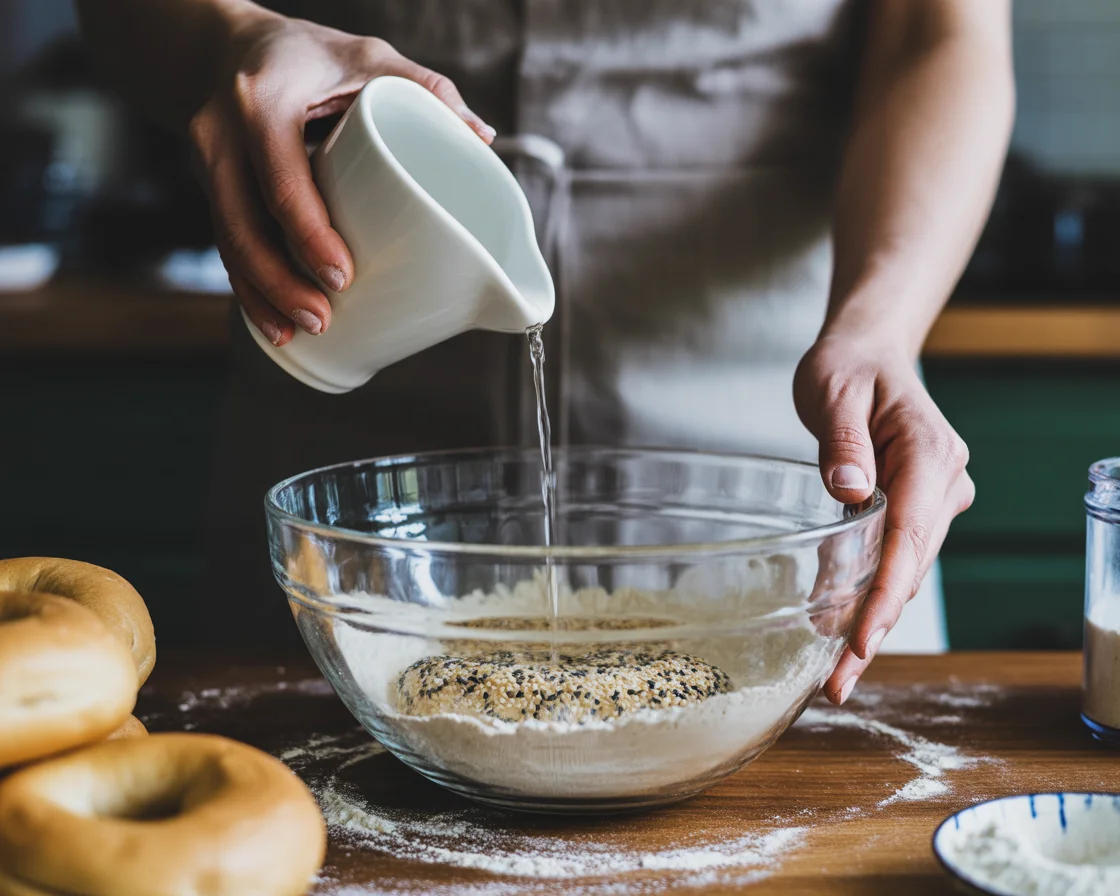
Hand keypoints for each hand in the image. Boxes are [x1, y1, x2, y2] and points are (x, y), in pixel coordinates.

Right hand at [189, 11, 494, 345]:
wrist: (227, 47)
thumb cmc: (310, 56)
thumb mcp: (368, 56)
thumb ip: (426, 88)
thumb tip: (482, 137)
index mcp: (262, 100)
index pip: (281, 178)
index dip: (308, 234)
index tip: (342, 277)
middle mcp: (221, 134)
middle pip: (241, 223)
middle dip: (279, 281)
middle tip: (323, 319)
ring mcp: (210, 165)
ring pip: (227, 241)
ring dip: (262, 294)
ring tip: (300, 330)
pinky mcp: (212, 190)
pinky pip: (224, 244)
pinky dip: (247, 288)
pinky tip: (271, 322)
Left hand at [794, 334, 973, 703]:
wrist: (868, 352)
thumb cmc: (849, 367)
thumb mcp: (835, 391)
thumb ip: (843, 442)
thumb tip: (852, 492)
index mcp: (929, 454)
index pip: (911, 536)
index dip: (886, 595)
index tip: (862, 640)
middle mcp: (942, 483)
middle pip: (910, 569)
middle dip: (874, 628)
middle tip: (837, 683)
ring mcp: (932, 499)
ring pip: (904, 573)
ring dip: (870, 622)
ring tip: (835, 674)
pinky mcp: (913, 509)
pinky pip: (893, 559)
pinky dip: (867, 595)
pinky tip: (839, 631)